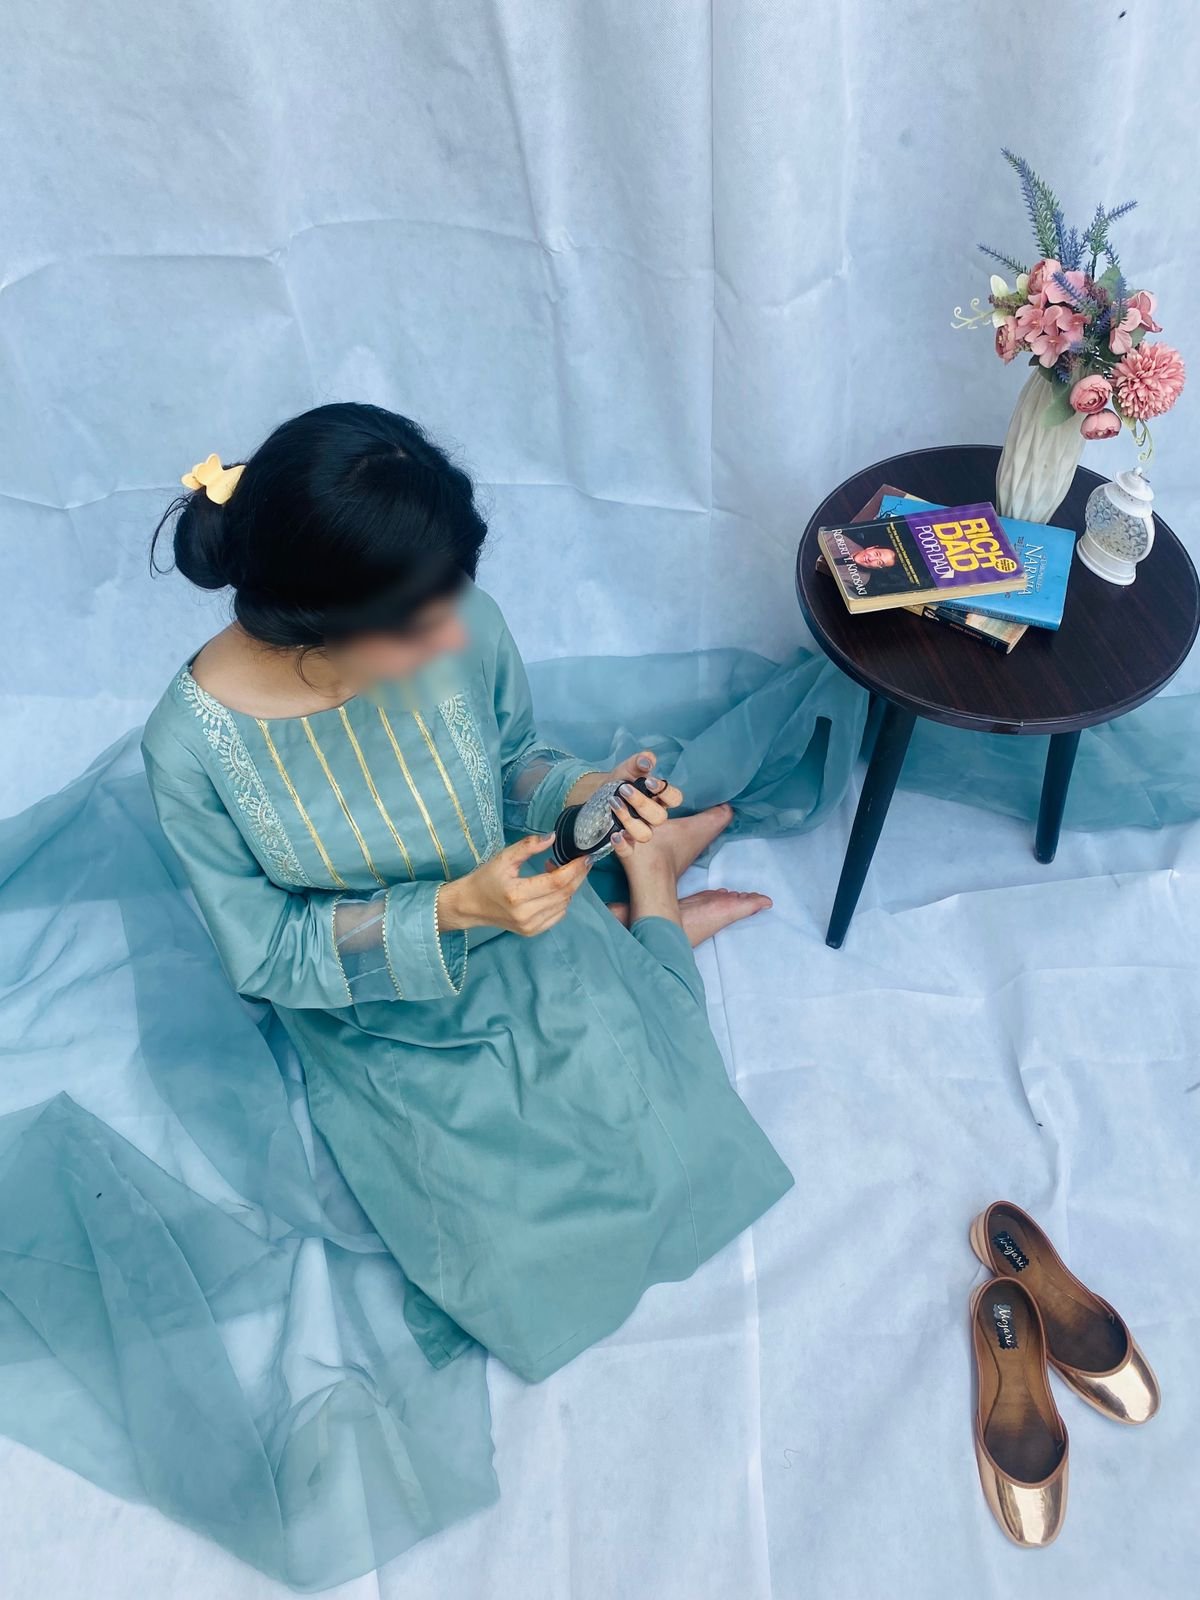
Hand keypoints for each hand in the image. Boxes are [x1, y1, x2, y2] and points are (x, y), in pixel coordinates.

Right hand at [438, 833, 590, 936]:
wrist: (470, 905)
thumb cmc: (486, 879)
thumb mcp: (504, 858)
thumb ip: (528, 847)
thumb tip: (553, 837)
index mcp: (517, 895)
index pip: (556, 882)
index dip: (574, 869)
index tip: (585, 857)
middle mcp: (526, 914)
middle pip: (564, 894)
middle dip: (577, 876)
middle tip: (581, 862)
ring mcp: (530, 926)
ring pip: (564, 904)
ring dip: (569, 887)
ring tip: (559, 872)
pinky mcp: (533, 932)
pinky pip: (558, 914)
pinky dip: (562, 899)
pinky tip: (553, 888)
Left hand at [602, 751, 682, 844]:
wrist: (595, 799)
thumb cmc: (617, 784)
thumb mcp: (626, 770)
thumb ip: (637, 763)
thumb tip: (647, 760)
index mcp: (657, 799)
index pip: (675, 799)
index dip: (666, 792)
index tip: (649, 782)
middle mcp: (651, 817)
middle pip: (659, 817)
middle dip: (642, 803)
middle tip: (624, 790)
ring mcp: (638, 831)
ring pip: (645, 835)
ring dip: (630, 820)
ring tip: (614, 803)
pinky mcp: (624, 843)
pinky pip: (628, 850)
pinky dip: (622, 844)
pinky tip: (615, 835)